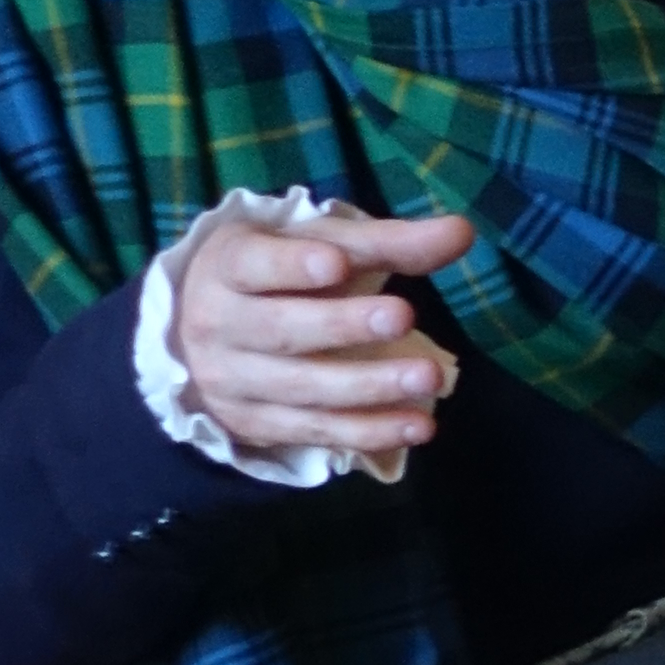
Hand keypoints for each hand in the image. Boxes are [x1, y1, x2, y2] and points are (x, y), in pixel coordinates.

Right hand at [168, 199, 470, 470]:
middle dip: (343, 326)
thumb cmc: (278, 275)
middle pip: (282, 330)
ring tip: (429, 376)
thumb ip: (387, 241)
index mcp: (228, 266)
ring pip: (303, 388)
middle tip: (402, 316)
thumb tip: (462, 233)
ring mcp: (233, 382)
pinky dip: (369, 431)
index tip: (335, 263)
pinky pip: (317, 431)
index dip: (291, 266)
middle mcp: (218, 325)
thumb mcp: (319, 245)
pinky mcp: (257, 426)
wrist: (202, 335)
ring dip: (370, 386)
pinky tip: (418, 425)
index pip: (253, 265)